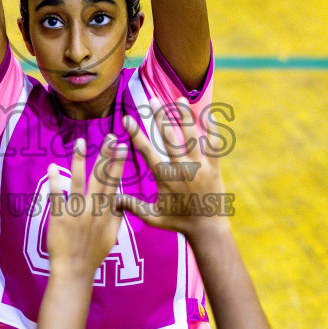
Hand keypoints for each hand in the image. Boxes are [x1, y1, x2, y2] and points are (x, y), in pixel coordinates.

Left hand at [44, 136, 126, 278]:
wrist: (75, 270)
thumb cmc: (93, 254)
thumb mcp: (112, 236)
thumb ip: (117, 216)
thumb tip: (121, 200)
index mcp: (107, 212)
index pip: (114, 183)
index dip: (118, 164)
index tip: (122, 147)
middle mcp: (94, 209)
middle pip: (100, 177)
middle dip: (105, 156)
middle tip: (109, 137)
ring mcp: (76, 212)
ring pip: (79, 181)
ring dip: (80, 161)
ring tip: (80, 142)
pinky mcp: (60, 217)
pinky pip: (57, 196)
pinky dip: (55, 181)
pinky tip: (53, 167)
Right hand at [118, 97, 230, 239]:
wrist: (207, 229)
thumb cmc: (178, 223)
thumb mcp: (152, 217)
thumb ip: (132, 206)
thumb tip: (112, 200)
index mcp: (164, 177)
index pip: (146, 150)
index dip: (136, 133)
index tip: (127, 119)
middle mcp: (181, 169)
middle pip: (169, 136)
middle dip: (159, 116)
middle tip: (152, 99)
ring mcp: (199, 167)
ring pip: (192, 136)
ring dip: (185, 116)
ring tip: (180, 99)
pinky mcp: (214, 168)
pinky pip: (215, 145)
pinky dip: (214, 130)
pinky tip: (210, 115)